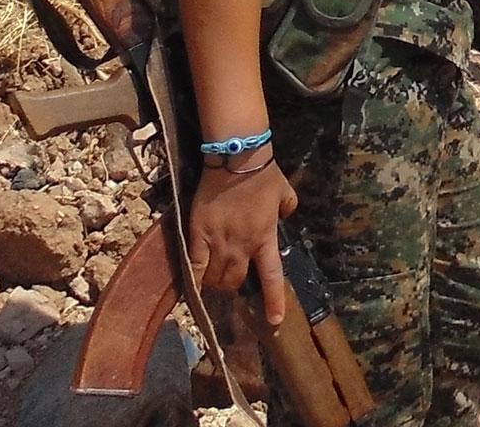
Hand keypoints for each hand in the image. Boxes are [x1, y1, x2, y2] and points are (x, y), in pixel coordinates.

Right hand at [185, 159, 300, 325]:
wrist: (235, 158)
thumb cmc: (262, 173)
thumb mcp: (284, 191)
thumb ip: (287, 207)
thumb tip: (287, 215)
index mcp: (265, 237)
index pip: (271, 277)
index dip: (273, 301)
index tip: (274, 322)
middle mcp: (242, 246)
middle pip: (235, 281)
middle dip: (234, 285)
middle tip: (230, 279)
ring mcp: (219, 241)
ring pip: (215, 278)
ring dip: (214, 283)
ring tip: (213, 277)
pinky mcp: (197, 235)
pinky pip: (195, 266)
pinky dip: (194, 280)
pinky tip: (191, 286)